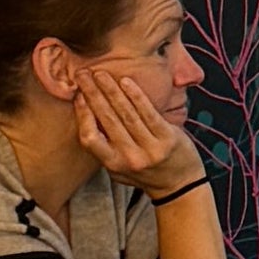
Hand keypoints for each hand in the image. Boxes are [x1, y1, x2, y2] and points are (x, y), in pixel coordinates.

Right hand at [62, 56, 199, 199]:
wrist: (180, 185)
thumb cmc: (144, 171)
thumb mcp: (118, 168)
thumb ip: (103, 146)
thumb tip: (85, 113)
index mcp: (114, 164)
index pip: (90, 138)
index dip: (83, 115)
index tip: (78, 96)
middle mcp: (130, 157)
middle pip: (107, 120)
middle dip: (93, 93)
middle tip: (83, 74)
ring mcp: (151, 148)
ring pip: (126, 113)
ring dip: (111, 90)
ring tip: (101, 74)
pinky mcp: (168, 138)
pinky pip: (148, 112)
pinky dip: (136, 95)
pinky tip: (125, 81)